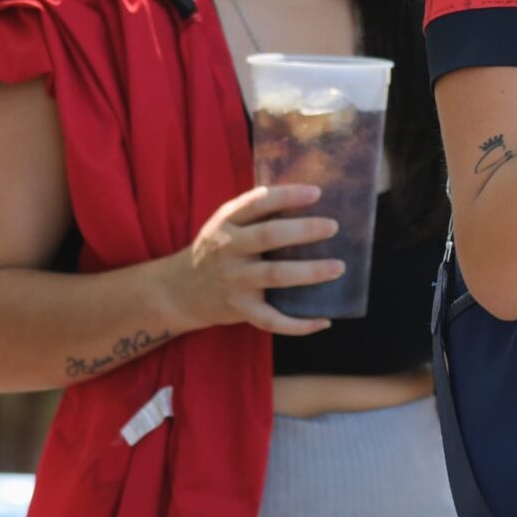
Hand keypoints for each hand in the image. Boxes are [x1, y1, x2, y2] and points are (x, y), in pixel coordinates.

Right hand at [161, 184, 339, 335]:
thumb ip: (255, 212)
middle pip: (269, 236)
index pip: (257, 203)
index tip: (316, 192)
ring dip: (309, 272)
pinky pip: (272, 319)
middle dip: (304, 230)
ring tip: (338, 267)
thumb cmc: (215, 250)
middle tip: (333, 227)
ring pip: (275, 276)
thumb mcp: (225, 224)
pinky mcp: (240, 310)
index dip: (287, 196)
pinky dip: (299, 324)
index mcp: (227, 222)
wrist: (178, 291)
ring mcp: (234, 281)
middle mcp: (229, 249)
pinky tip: (324, 320)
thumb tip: (307, 198)